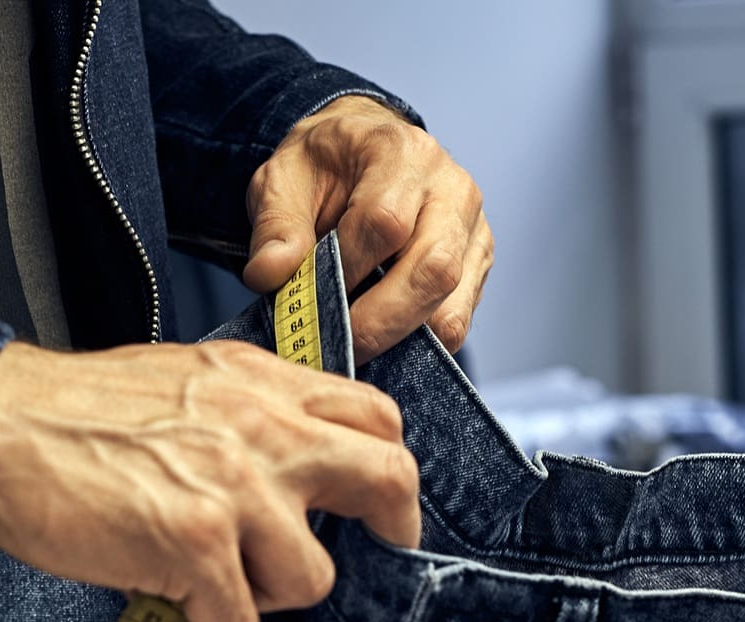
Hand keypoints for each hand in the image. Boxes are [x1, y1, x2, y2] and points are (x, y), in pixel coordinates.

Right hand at [0, 340, 420, 621]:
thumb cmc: (72, 411)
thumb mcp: (185, 380)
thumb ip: (252, 413)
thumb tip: (294, 472)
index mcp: (261, 384)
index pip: (375, 418)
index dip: (388, 473)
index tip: (378, 510)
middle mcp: (262, 428)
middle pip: (387, 481)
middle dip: (389, 534)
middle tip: (355, 561)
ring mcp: (234, 486)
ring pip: (309, 580)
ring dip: (261, 596)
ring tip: (206, 583)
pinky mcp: (195, 542)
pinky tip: (162, 603)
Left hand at [243, 95, 492, 362]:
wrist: (360, 150)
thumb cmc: (322, 168)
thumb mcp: (281, 181)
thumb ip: (275, 228)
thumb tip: (268, 276)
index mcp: (401, 154)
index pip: (384, 223)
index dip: (347, 271)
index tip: (313, 300)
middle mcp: (451, 188)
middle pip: (433, 268)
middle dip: (380, 322)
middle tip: (337, 347)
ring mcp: (472, 228)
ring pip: (452, 303)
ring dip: (401, 337)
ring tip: (356, 346)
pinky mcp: (476, 263)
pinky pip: (457, 318)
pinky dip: (418, 340)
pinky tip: (381, 338)